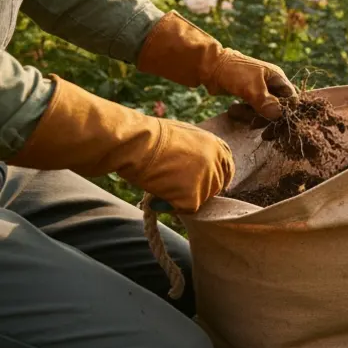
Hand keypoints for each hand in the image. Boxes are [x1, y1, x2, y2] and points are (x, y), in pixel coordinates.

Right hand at [9, 76, 232, 213]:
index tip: (182, 176)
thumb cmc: (142, 136)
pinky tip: (157, 189)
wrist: (122, 137)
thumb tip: (201, 169)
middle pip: (216, 190)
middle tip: (166, 178)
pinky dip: (172, 207)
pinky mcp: (195, 192)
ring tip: (158, 179)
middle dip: (193, 191)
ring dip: (180, 198)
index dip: (205, 180)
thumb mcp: (179, 137)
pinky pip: (189, 212)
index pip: (225, 174)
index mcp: (216, 143)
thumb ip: (194, 153)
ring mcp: (210, 175)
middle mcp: (219, 157)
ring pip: (202, 202)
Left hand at [138, 12, 297, 119]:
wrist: (209, 67)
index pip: (290, 98)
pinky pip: (252, 111)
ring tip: (236, 112)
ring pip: (264, 112)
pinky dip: (244, 114)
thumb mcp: (251, 87)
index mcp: (277, 78)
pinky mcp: (249, 97)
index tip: (275, 122)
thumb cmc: (233, 72)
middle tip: (253, 125)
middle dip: (265, 118)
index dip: (286, 111)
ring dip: (251, 116)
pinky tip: (232, 110)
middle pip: (277, 108)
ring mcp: (260, 91)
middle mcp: (271, 85)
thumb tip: (278, 116)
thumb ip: (266, 102)